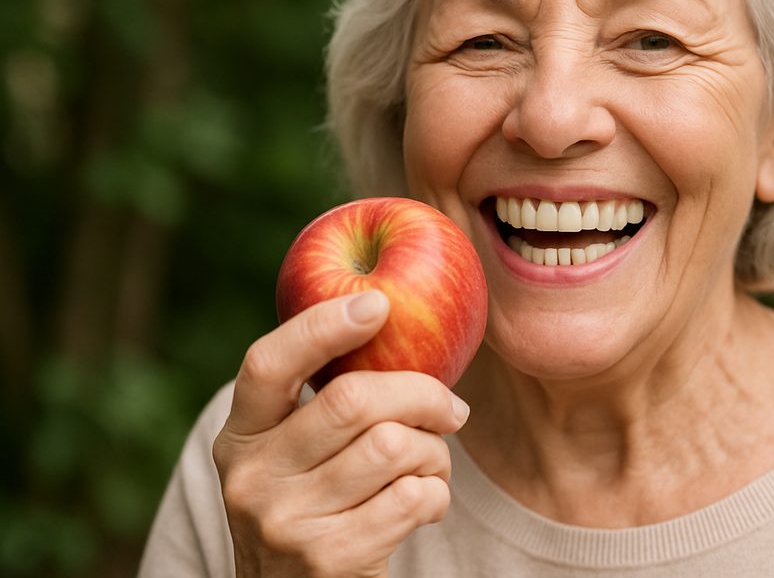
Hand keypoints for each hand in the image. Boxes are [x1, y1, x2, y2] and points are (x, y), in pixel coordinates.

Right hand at [212, 290, 470, 577]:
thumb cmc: (319, 506)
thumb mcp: (295, 455)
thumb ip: (324, 401)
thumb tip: (393, 317)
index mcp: (240, 435)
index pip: (268, 363)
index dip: (323, 326)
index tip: (379, 303)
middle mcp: (250, 477)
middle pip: (353, 400)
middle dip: (422, 394)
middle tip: (451, 409)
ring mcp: (284, 522)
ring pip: (393, 446)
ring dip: (433, 452)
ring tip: (430, 465)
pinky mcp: (328, 559)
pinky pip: (413, 496)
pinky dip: (435, 494)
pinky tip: (424, 503)